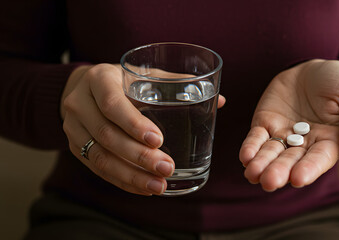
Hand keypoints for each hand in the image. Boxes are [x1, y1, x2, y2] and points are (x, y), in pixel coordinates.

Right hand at [61, 64, 225, 195]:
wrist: (82, 88)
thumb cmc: (122, 80)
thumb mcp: (144, 74)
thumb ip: (177, 84)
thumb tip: (220, 100)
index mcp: (98, 79)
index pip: (112, 103)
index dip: (134, 124)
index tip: (159, 140)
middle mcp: (80, 103)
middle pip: (107, 135)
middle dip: (139, 156)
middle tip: (167, 167)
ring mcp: (74, 127)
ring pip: (100, 157)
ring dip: (131, 175)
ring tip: (159, 185)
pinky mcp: (75, 147)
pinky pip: (97, 169)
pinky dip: (122, 180)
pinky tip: (144, 187)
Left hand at [239, 59, 338, 191]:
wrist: (312, 68)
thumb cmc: (338, 81)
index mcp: (330, 141)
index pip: (319, 159)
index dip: (309, 169)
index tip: (298, 179)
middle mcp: (305, 144)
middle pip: (291, 161)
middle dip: (279, 172)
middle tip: (269, 182)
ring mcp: (283, 135)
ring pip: (271, 153)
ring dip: (261, 165)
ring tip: (252, 174)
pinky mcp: (266, 124)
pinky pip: (256, 138)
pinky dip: (250, 148)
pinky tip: (245, 157)